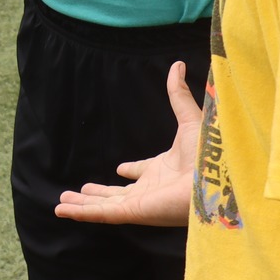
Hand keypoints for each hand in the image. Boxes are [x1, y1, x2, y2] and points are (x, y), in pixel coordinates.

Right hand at [53, 61, 200, 227]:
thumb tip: (177, 65)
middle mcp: (151, 189)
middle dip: (99, 194)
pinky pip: (102, 214)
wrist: (217, 177)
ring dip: (84, 204)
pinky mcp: (135, 213)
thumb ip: (178, 95)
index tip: (122, 169)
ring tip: (62, 202)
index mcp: (164, 169)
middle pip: (118, 194)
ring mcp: (141, 203)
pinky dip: (81, 213)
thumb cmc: (209, 152)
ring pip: (105, 206)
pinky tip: (62, 209)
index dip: (133, 171)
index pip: (144, 173)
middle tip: (83, 190)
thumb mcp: (188, 119)